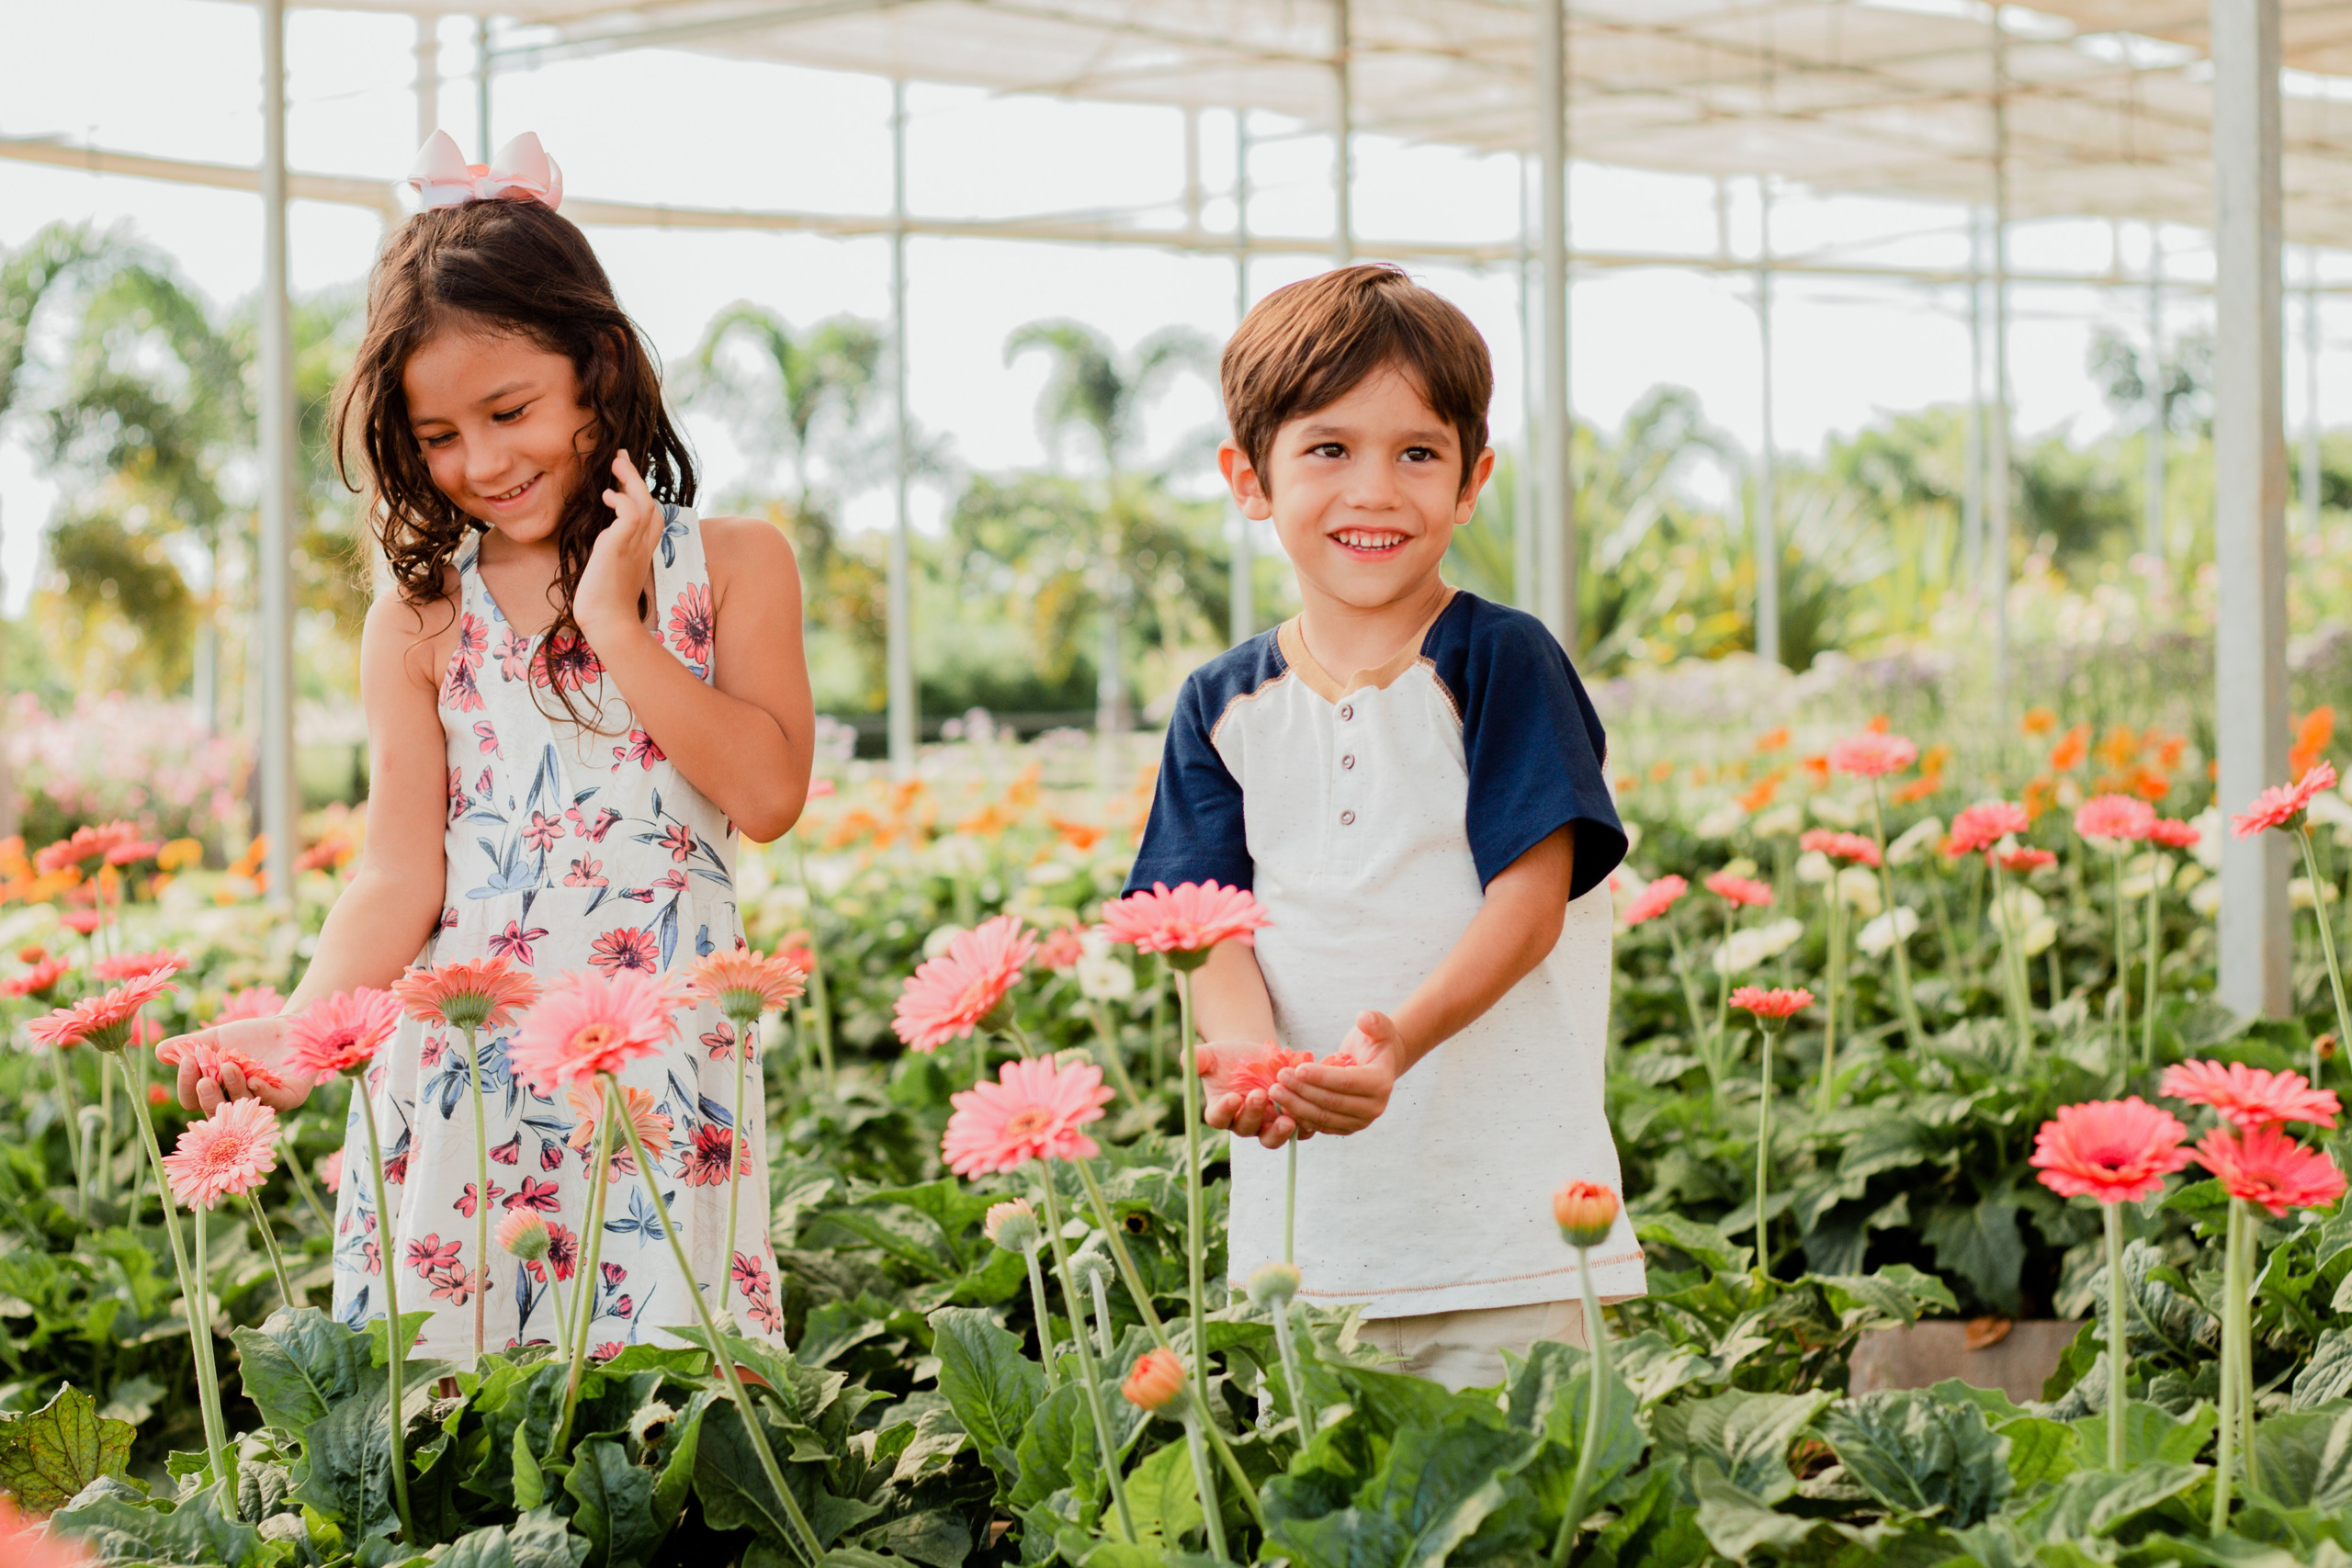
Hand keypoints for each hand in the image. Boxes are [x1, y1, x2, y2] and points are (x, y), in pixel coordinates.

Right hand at [158, 1015, 314, 1114]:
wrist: (289, 1026)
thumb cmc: (251, 1036)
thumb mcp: (217, 1038)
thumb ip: (191, 1045)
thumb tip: (158, 1052)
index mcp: (217, 1094)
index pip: (193, 1100)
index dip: (186, 1085)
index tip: (187, 1061)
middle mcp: (237, 1105)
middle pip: (214, 1113)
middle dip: (207, 1097)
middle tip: (205, 1079)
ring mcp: (264, 1104)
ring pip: (241, 1106)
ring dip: (234, 1086)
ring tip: (231, 1065)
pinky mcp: (289, 1098)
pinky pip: (274, 1103)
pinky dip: (262, 1092)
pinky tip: (255, 1079)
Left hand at [575, 449, 662, 645]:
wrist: (609, 624)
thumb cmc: (605, 604)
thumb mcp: (610, 570)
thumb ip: (611, 552)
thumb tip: (602, 538)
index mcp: (641, 550)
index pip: (649, 514)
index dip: (639, 492)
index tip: (623, 476)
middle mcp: (643, 545)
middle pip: (649, 502)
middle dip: (635, 477)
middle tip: (620, 457)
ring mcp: (634, 545)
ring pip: (644, 502)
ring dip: (631, 480)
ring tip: (616, 464)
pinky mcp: (619, 547)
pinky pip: (630, 515)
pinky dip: (622, 500)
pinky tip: (608, 496)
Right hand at [1197, 1040, 1311, 1149]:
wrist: (1256, 1056)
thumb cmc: (1227, 1057)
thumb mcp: (1212, 1054)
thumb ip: (1199, 1058)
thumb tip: (1187, 1057)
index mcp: (1221, 1111)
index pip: (1218, 1118)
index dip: (1224, 1111)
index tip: (1232, 1097)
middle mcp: (1245, 1123)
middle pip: (1248, 1128)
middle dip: (1254, 1114)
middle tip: (1260, 1095)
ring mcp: (1268, 1124)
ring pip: (1273, 1136)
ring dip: (1281, 1131)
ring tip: (1289, 1118)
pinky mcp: (1291, 1121)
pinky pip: (1300, 1128)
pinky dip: (1306, 1120)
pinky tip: (1310, 1106)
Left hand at [1269, 1010, 1400, 1134]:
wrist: (1376, 1063)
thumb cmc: (1373, 1041)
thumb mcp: (1377, 1026)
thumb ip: (1373, 1020)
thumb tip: (1363, 1017)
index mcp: (1381, 1083)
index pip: (1347, 1083)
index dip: (1321, 1077)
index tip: (1298, 1069)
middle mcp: (1374, 1108)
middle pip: (1332, 1103)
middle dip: (1303, 1091)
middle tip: (1279, 1077)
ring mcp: (1360, 1122)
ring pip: (1323, 1118)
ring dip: (1296, 1105)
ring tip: (1275, 1090)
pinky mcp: (1345, 1128)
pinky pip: (1320, 1126)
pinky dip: (1299, 1117)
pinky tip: (1282, 1104)